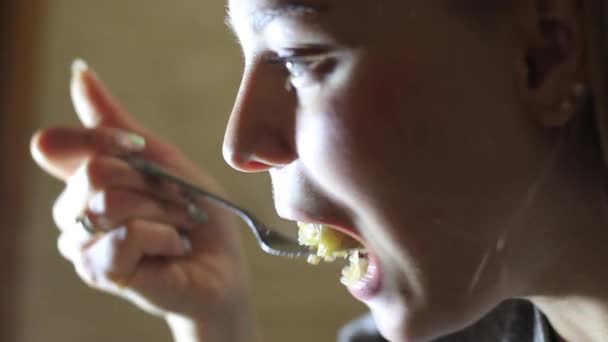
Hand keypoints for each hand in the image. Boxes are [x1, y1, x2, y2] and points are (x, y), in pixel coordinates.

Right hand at [31, 61, 254, 340]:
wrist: (222, 266)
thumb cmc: (197, 214)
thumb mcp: (164, 160)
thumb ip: (118, 124)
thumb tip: (79, 71)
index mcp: (83, 181)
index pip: (54, 144)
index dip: (101, 138)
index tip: (139, 148)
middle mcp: (72, 212)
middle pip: (95, 171)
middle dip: (153, 183)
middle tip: (179, 202)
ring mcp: (81, 245)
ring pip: (110, 203)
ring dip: (164, 210)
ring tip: (180, 226)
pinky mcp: (99, 272)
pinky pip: (126, 235)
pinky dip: (165, 236)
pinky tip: (173, 248)